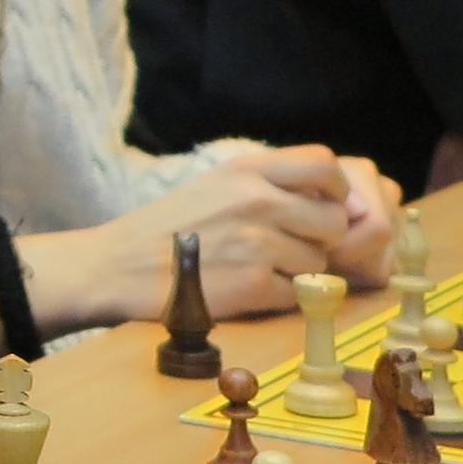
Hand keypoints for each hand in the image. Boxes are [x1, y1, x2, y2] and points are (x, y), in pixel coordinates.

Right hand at [20, 147, 372, 334]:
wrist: (119, 266)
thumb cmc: (169, 226)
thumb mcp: (217, 184)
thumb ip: (272, 185)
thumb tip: (343, 203)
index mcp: (246, 168)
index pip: (324, 165)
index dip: (338, 189)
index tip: (326, 206)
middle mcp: (255, 200)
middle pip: (333, 220)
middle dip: (322, 239)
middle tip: (292, 246)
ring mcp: (256, 243)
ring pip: (319, 262)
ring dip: (299, 272)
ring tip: (261, 268)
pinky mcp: (253, 285)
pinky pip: (297, 294)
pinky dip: (280, 298)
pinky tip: (248, 288)